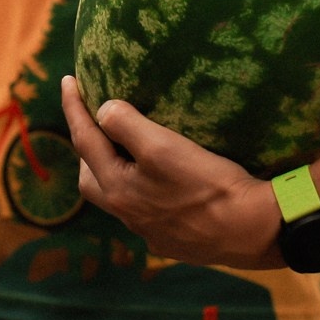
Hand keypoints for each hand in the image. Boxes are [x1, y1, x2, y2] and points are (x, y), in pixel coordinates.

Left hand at [60, 76, 283, 268]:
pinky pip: (144, 211)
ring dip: (113, 171)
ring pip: (117, 198)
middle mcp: (127, 214)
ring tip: (127, 149)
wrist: (251, 231)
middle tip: (96, 120)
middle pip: (91, 177)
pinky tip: (161, 182)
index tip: (67, 80)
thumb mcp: (163, 146)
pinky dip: (141, 190)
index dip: (73, 108)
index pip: (84, 141)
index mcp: (118, 188)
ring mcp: (150, 232)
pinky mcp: (173, 240)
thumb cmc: (207, 185)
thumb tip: (103, 111)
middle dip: (87, 147)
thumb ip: (126, 125)